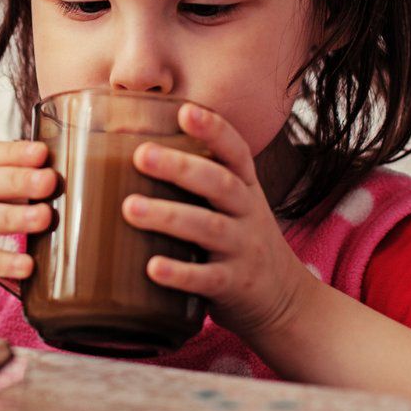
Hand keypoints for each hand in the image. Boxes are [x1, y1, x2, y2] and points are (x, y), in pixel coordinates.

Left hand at [121, 104, 317, 339]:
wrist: (284, 300)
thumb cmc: (239, 240)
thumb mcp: (231, 205)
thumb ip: (197, 181)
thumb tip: (126, 150)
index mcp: (245, 188)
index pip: (236, 151)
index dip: (214, 130)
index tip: (185, 111)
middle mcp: (248, 213)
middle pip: (219, 183)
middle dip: (181, 167)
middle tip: (141, 155)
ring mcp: (243, 249)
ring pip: (209, 228)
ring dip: (169, 216)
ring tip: (130, 207)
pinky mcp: (234, 286)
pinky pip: (207, 278)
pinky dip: (180, 273)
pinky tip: (152, 267)